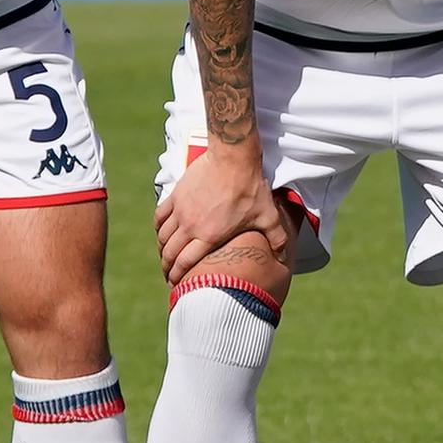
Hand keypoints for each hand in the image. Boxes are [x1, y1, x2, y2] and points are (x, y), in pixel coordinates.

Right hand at [157, 141, 295, 281]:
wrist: (233, 158)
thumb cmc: (251, 188)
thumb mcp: (268, 216)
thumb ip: (276, 238)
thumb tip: (284, 257)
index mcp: (209, 236)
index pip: (185, 263)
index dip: (178, 276)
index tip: (176, 284)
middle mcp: (190, 226)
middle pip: (170, 253)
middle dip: (167, 267)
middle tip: (168, 274)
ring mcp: (181, 211)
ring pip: (163, 237)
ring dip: (162, 249)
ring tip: (165, 256)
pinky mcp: (176, 195)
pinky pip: (160, 216)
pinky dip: (158, 227)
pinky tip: (161, 232)